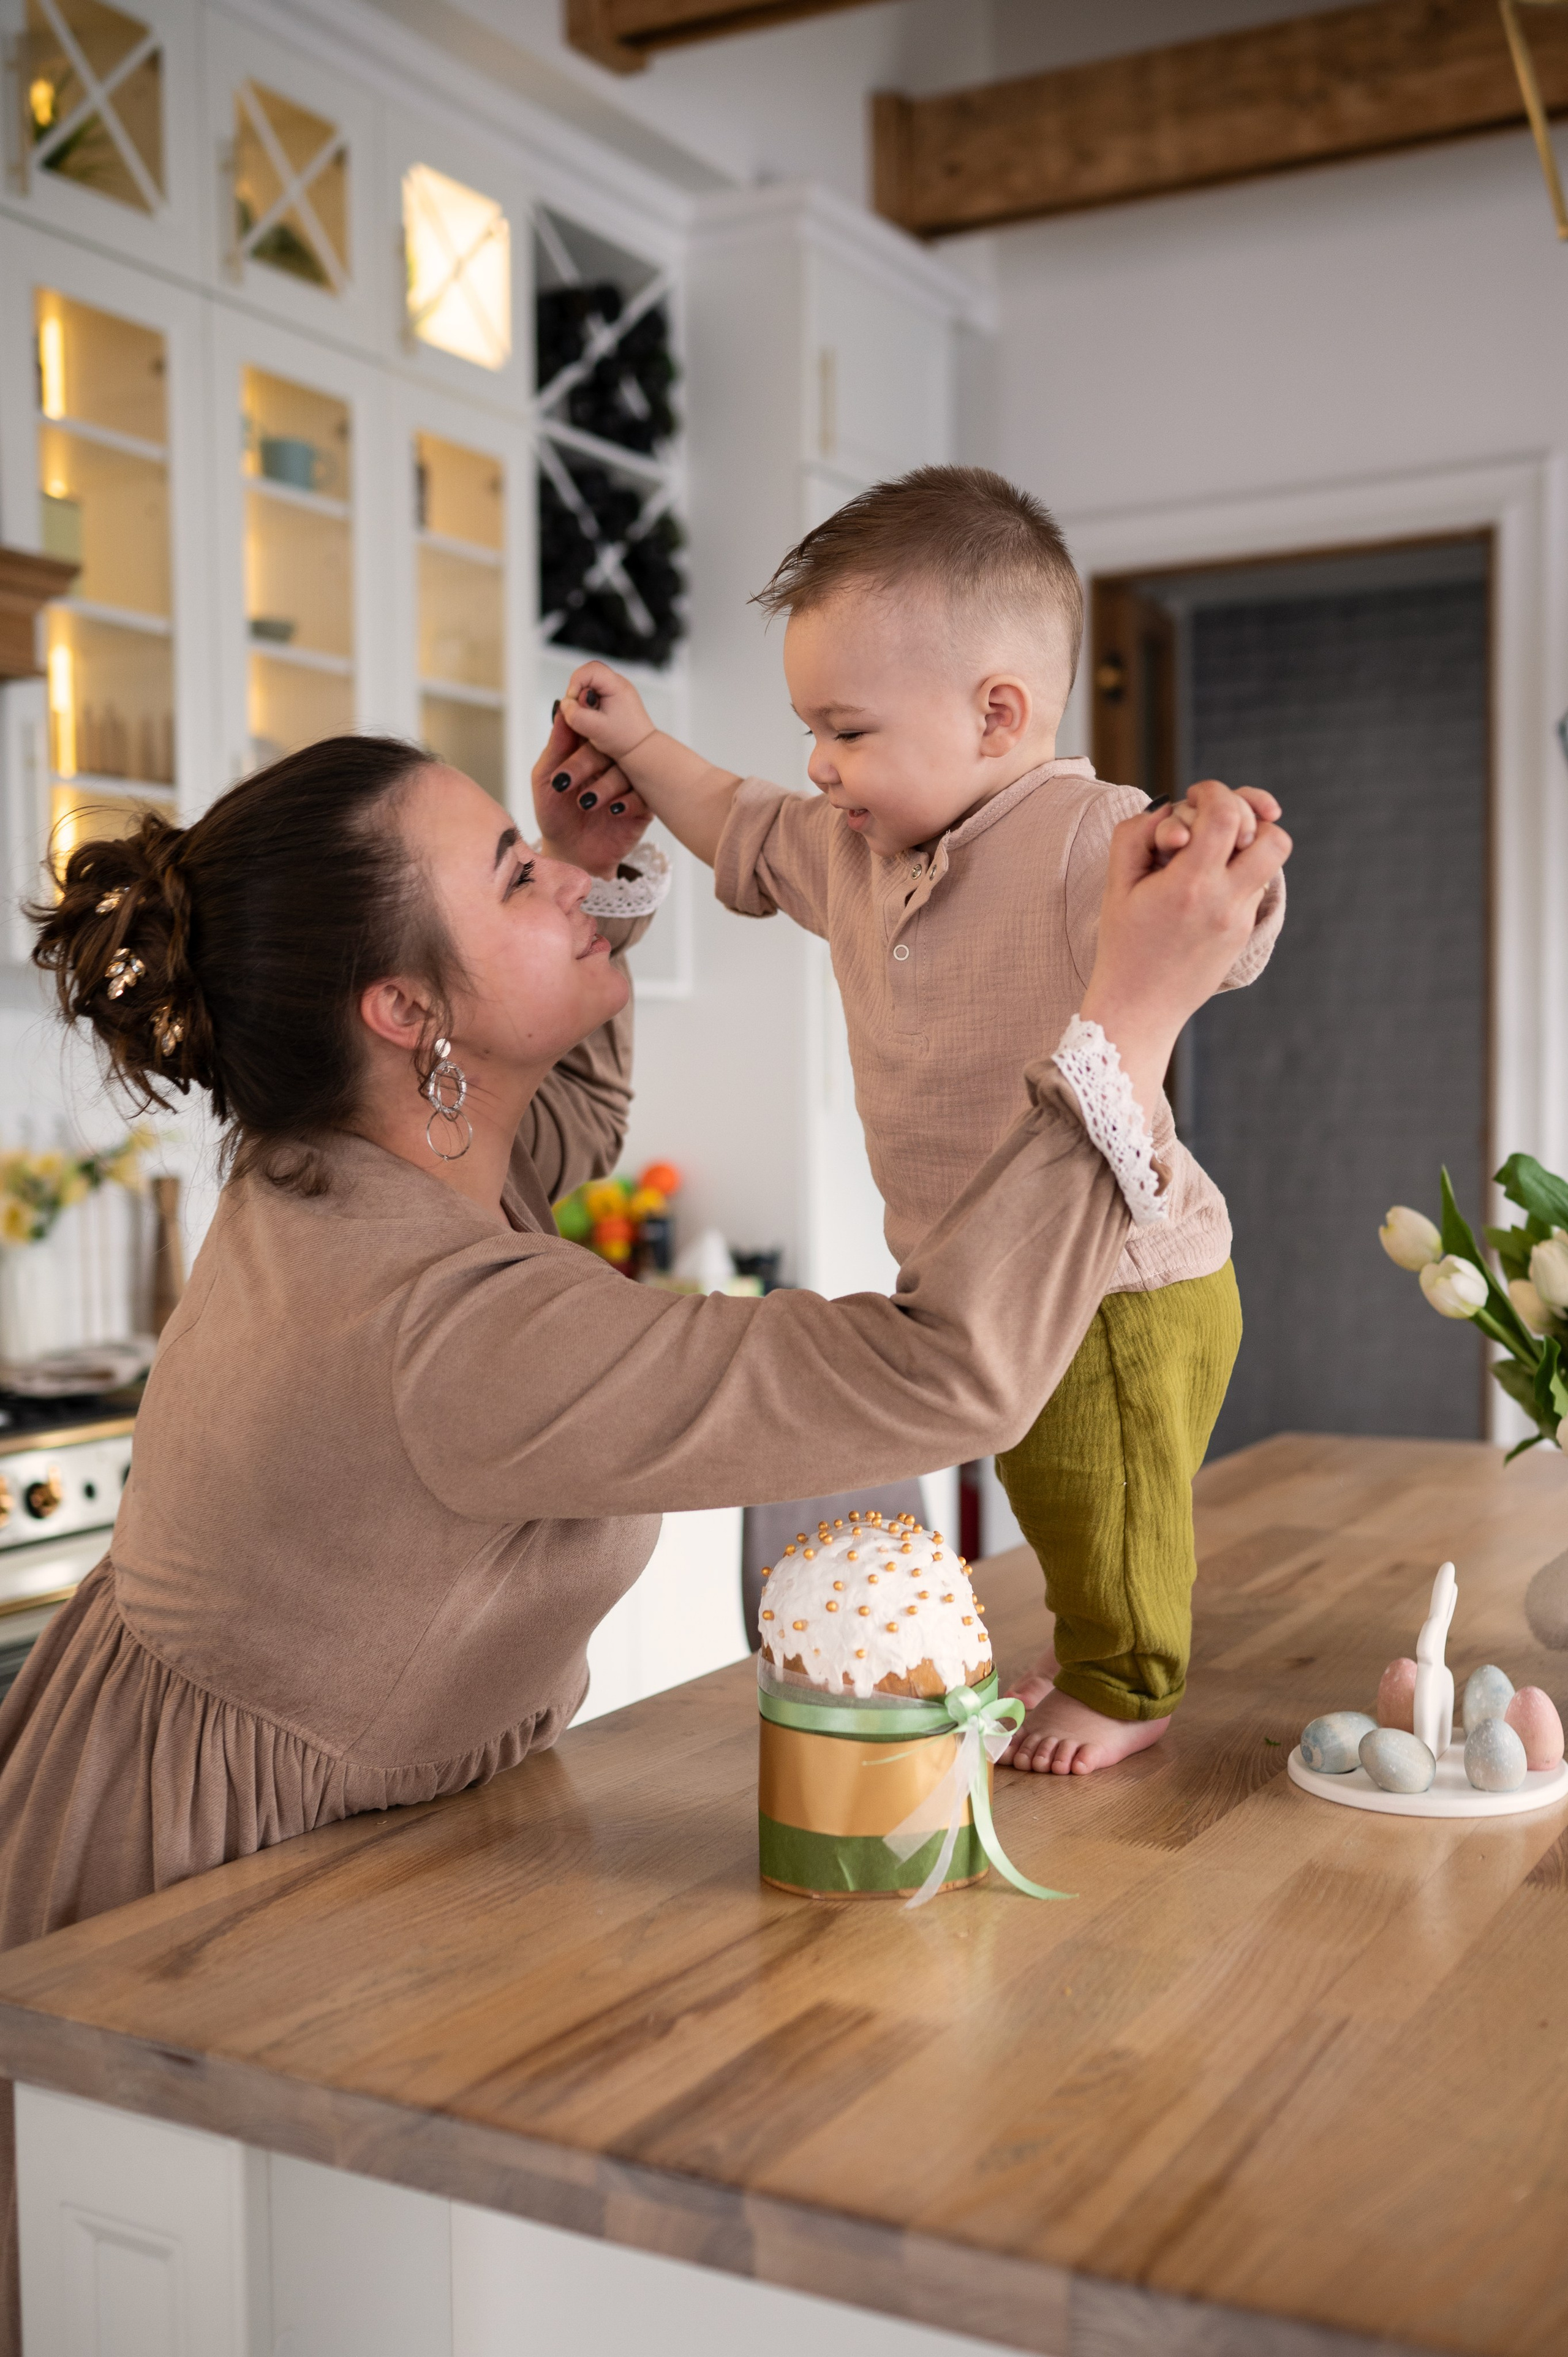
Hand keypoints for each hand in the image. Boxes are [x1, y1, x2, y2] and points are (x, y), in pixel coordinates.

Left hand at [531, 710, 651, 880]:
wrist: (571, 856)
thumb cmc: (554, 815)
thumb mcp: (545, 779)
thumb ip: (556, 746)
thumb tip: (562, 709)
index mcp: (590, 750)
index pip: (594, 728)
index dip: (584, 727)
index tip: (571, 735)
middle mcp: (611, 763)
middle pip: (611, 747)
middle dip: (586, 762)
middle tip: (564, 781)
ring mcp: (629, 784)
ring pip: (629, 771)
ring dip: (606, 785)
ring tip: (586, 804)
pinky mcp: (642, 807)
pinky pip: (645, 796)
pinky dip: (629, 802)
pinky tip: (613, 811)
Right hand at [558, 661, 657, 764]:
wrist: (640, 749)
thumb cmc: (624, 740)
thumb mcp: (595, 729)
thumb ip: (576, 715)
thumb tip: (565, 704)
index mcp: (617, 686)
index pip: (590, 670)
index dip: (576, 683)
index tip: (573, 702)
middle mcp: (618, 683)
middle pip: (588, 675)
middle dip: (577, 691)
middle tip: (578, 710)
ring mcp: (616, 690)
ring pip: (590, 684)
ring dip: (582, 699)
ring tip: (588, 716)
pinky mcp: (613, 698)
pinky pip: (595, 693)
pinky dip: (588, 704)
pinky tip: (593, 717)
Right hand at [1082, 778, 1290, 1116]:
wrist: (1139, 1009)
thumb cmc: (1121, 945)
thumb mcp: (1115, 884)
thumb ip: (1135, 834)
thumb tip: (1169, 809)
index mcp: (1189, 886)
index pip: (1226, 815)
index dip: (1214, 792)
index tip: (1194, 796)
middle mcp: (1225, 903)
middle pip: (1273, 837)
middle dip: (1248, 813)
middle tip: (1215, 821)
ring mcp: (1240, 920)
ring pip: (1271, 860)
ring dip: (1250, 842)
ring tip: (1217, 847)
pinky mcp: (1244, 933)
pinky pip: (1256, 885)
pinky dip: (1238, 870)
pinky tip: (1206, 881)